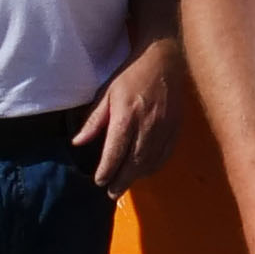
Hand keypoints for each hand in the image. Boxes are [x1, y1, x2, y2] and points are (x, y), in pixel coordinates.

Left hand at [79, 40, 183, 193]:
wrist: (164, 60)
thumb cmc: (131, 75)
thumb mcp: (107, 93)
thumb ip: (94, 120)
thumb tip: (78, 143)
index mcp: (127, 115)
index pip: (116, 150)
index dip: (107, 169)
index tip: (99, 181)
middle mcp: (147, 125)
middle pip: (134, 161)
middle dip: (122, 180)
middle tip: (112, 193)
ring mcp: (165, 128)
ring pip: (151, 161)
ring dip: (137, 176)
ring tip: (125, 184)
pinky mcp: (176, 128)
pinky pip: (166, 154)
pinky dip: (154, 166)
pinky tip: (145, 170)